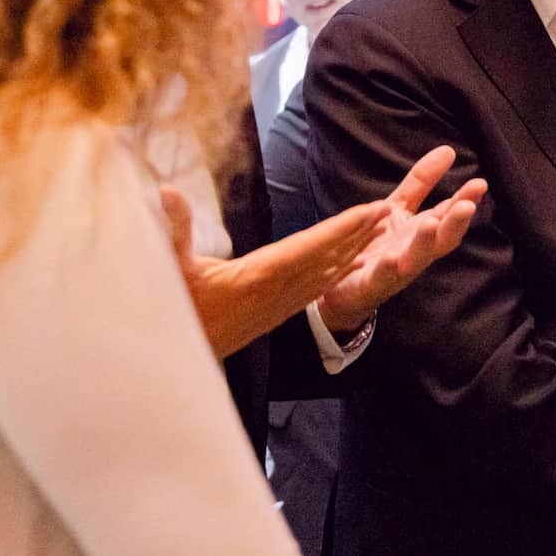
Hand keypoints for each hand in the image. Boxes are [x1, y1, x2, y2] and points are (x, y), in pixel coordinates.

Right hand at [161, 186, 389, 358]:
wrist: (176, 364)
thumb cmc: (172, 313)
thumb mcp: (169, 269)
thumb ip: (173, 229)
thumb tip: (166, 190)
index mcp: (256, 278)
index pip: (308, 247)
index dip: (341, 228)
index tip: (370, 211)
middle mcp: (276, 293)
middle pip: (327, 258)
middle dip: (358, 233)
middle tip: (389, 208)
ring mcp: (278, 306)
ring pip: (326, 273)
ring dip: (354, 249)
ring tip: (380, 228)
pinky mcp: (276, 313)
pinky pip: (316, 287)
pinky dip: (338, 271)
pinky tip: (355, 262)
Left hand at [315, 145, 486, 334]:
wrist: (345, 286)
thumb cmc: (378, 244)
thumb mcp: (399, 207)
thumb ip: (422, 181)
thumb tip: (449, 150)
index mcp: (423, 231)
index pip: (448, 214)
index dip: (465, 199)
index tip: (480, 183)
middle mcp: (415, 252)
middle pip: (441, 238)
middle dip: (455, 223)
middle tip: (467, 205)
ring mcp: (396, 270)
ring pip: (416, 259)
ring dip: (425, 243)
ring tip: (431, 223)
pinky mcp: (373, 284)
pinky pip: (382, 277)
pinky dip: (388, 269)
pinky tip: (392, 258)